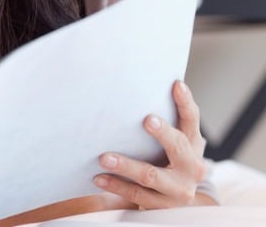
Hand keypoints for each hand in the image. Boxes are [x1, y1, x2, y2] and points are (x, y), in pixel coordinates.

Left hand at [93, 80, 216, 208]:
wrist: (179, 204)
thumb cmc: (170, 161)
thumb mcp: (176, 144)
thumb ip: (165, 122)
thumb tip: (138, 90)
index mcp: (193, 145)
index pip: (191, 121)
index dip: (185, 102)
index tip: (176, 84)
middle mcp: (191, 168)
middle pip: (178, 147)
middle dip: (163, 133)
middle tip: (146, 120)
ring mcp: (178, 190)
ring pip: (151, 175)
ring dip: (126, 165)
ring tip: (104, 158)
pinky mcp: (162, 206)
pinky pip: (136, 195)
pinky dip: (115, 185)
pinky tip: (98, 177)